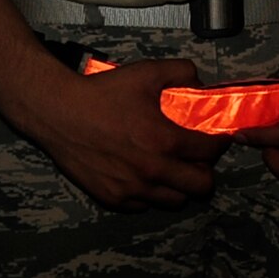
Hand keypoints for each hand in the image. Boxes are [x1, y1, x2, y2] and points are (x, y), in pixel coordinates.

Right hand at [14, 58, 229, 211]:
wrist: (59, 112)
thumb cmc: (103, 93)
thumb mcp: (148, 72)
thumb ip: (182, 72)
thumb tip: (200, 82)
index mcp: (166, 141)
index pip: (210, 152)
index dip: (220, 143)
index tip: (217, 138)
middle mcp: (152, 171)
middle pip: (201, 186)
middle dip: (206, 170)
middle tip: (198, 157)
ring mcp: (131, 189)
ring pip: (175, 200)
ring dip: (180, 185)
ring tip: (174, 167)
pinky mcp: (111, 197)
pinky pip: (144, 205)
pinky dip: (151, 193)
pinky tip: (146, 175)